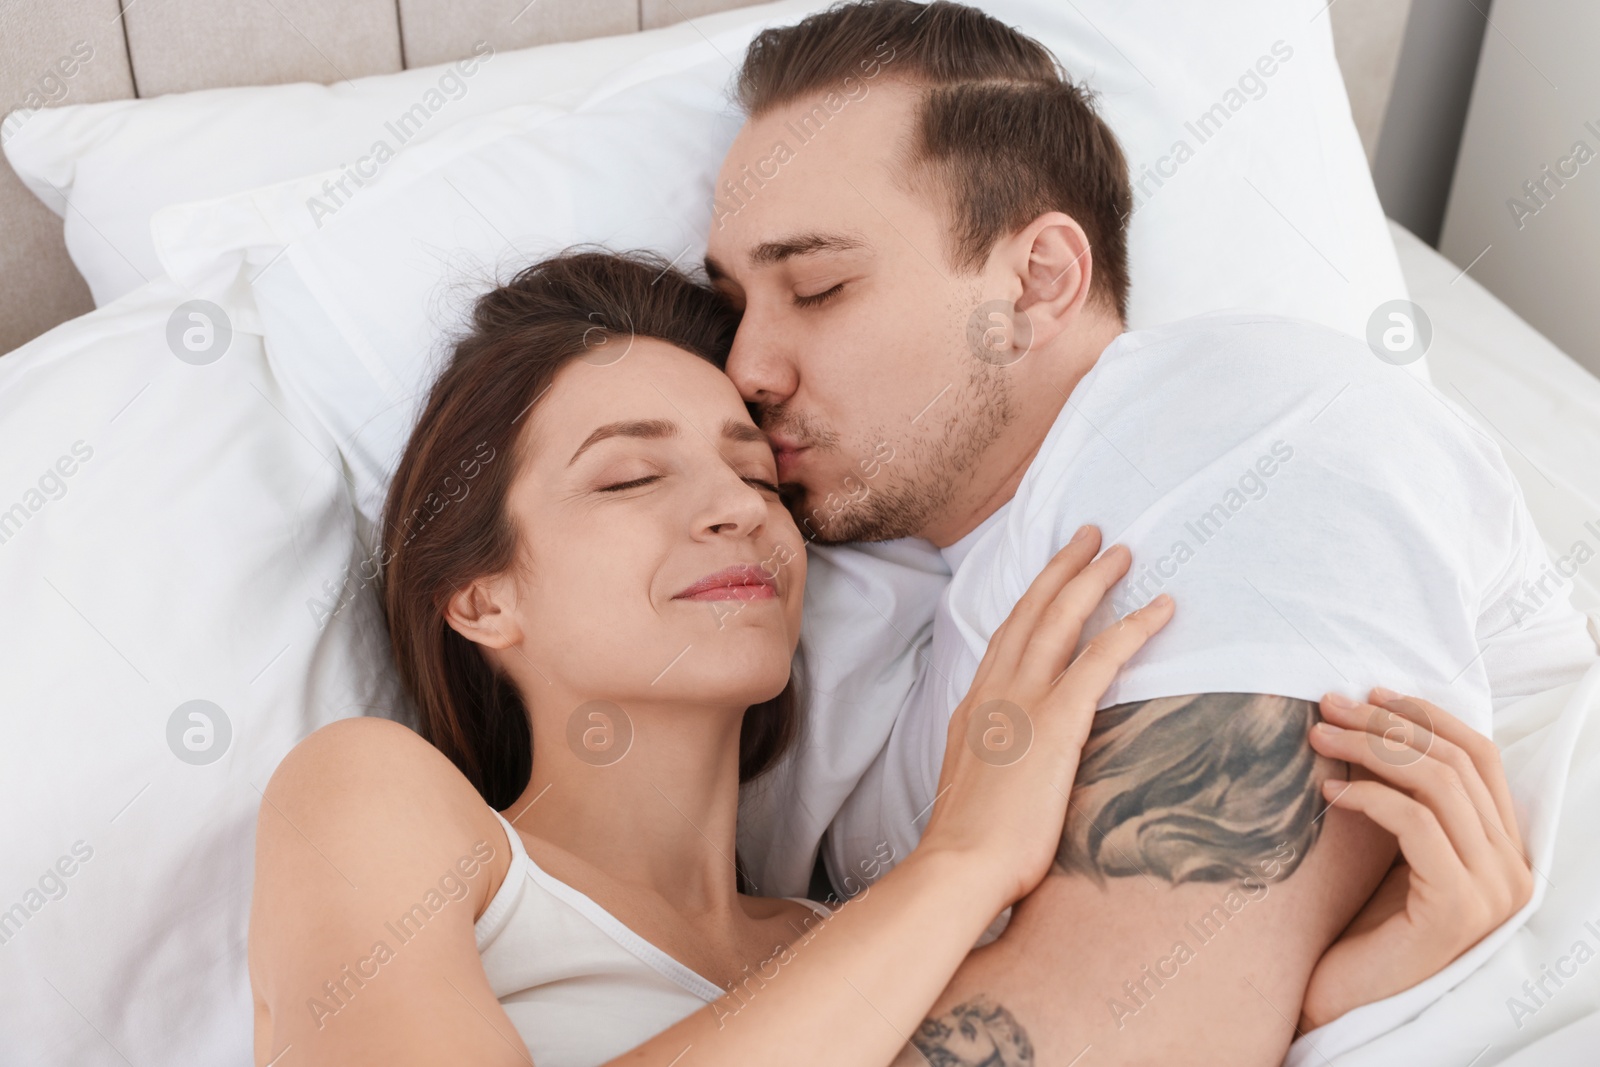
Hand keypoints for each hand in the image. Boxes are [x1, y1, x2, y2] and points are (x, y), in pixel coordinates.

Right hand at [919, 526, 1172, 912]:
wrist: (960, 864)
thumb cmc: (969, 845)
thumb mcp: (973, 787)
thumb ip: (993, 760)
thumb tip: (1012, 764)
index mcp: (974, 706)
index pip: (1006, 637)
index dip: (1032, 600)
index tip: (1051, 576)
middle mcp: (994, 691)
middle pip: (1031, 611)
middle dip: (1062, 568)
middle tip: (1090, 536)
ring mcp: (1022, 701)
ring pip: (1062, 618)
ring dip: (1094, 578)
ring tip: (1121, 552)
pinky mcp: (1056, 720)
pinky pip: (1102, 657)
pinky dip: (1134, 626)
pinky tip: (1161, 607)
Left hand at [1299, 688, 1534, 1030]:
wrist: (1342, 998)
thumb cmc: (1359, 925)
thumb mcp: (1388, 848)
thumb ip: (1398, 797)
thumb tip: (1363, 721)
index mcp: (1502, 849)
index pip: (1479, 758)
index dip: (1426, 716)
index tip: (1370, 693)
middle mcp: (1511, 869)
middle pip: (1456, 763)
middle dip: (1388, 723)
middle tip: (1329, 705)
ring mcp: (1492, 891)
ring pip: (1438, 785)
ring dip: (1370, 748)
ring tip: (1318, 736)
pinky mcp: (1457, 909)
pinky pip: (1417, 825)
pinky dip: (1370, 797)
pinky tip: (1329, 793)